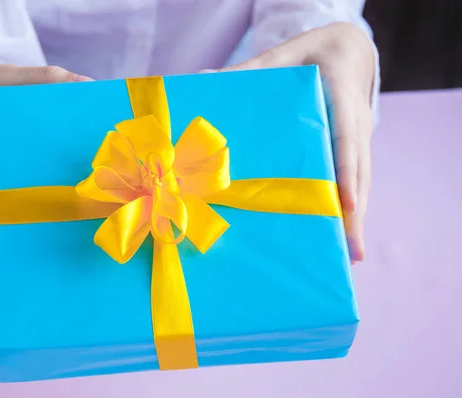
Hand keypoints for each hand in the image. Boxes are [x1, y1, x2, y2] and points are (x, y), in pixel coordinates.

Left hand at [205, 22, 373, 263]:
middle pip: (359, 173)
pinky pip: (355, 180)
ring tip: (350, 257)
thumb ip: (248, 70)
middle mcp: (357, 124)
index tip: (346, 205)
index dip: (347, 174)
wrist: (346, 50)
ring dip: (356, 219)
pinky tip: (343, 235)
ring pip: (361, 182)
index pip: (346, 140)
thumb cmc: (309, 56)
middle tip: (352, 253)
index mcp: (342, 99)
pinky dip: (351, 208)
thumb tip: (204, 80)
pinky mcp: (355, 149)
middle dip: (355, 213)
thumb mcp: (280, 57)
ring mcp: (360, 139)